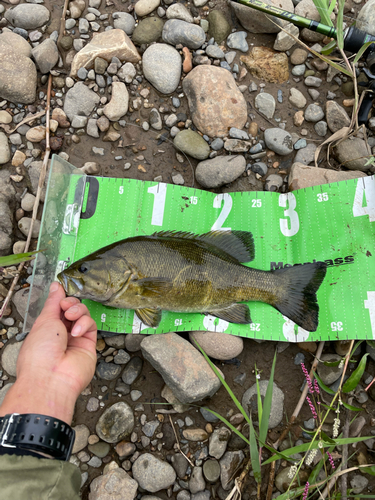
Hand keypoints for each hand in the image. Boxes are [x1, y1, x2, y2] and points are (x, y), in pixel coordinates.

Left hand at [0, 282, 96, 423]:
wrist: (51, 378)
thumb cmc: (40, 352)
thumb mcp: (44, 320)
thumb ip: (54, 301)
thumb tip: (57, 286)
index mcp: (46, 328)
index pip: (57, 307)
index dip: (61, 299)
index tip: (61, 294)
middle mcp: (61, 334)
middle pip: (72, 309)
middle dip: (70, 304)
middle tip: (65, 307)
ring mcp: (75, 339)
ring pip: (83, 314)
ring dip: (78, 312)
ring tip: (70, 318)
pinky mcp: (89, 344)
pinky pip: (91, 325)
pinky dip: (84, 324)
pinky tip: (76, 332)